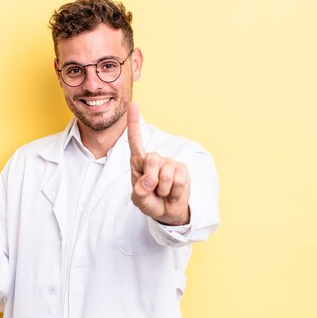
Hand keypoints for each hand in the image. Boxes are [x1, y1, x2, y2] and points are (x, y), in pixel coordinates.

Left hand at [127, 103, 190, 225]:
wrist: (167, 212)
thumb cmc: (150, 201)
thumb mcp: (139, 200)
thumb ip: (139, 192)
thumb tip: (148, 181)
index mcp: (139, 162)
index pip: (136, 140)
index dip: (134, 123)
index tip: (133, 105)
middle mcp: (154, 159)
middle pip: (152, 159)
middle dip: (151, 179)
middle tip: (152, 190)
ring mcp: (169, 163)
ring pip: (165, 173)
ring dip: (163, 190)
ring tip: (162, 193)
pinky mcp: (182, 170)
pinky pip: (178, 181)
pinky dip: (174, 192)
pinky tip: (172, 193)